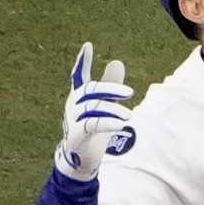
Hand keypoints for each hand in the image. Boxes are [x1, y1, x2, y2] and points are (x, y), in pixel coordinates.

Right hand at [55, 42, 134, 178]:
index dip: (83, 61)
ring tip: (129, 116)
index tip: (88, 46)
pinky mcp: (76, 133)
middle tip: (130, 92)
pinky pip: (92, 124)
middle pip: (91, 90)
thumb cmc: (93, 130)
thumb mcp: (103, 106)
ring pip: (94, 108)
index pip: (79, 75)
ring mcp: (73, 118)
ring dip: (113, 110)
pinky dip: (107, 123)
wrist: (80, 158)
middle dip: (111, 89)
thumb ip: (109, 86)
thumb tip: (117, 62)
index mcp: (79, 96)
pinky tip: (121, 125)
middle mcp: (73, 104)